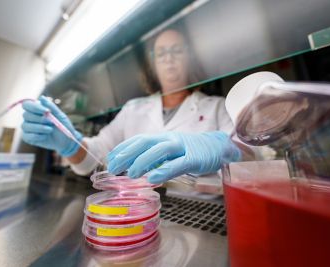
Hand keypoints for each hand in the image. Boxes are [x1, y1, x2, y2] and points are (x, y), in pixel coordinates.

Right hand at [21, 96, 81, 156]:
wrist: (66, 141)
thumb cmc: (63, 126)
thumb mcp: (60, 115)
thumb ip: (51, 106)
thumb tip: (41, 97)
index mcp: (36, 109)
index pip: (27, 105)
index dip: (35, 107)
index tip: (47, 111)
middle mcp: (29, 118)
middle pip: (26, 115)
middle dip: (40, 119)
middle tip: (51, 122)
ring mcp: (27, 128)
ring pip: (25, 126)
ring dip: (40, 128)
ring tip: (50, 130)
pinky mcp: (27, 137)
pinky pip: (27, 136)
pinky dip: (38, 136)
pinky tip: (45, 136)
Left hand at [107, 131, 240, 183]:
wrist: (219, 147)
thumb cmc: (192, 151)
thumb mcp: (170, 152)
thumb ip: (155, 159)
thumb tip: (135, 168)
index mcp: (163, 137)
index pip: (138, 139)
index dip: (123, 148)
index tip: (110, 158)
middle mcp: (170, 139)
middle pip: (145, 142)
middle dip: (127, 154)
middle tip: (114, 168)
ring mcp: (183, 147)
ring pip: (160, 150)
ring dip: (143, 161)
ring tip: (131, 174)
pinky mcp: (195, 158)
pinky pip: (178, 164)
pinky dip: (165, 170)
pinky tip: (153, 178)